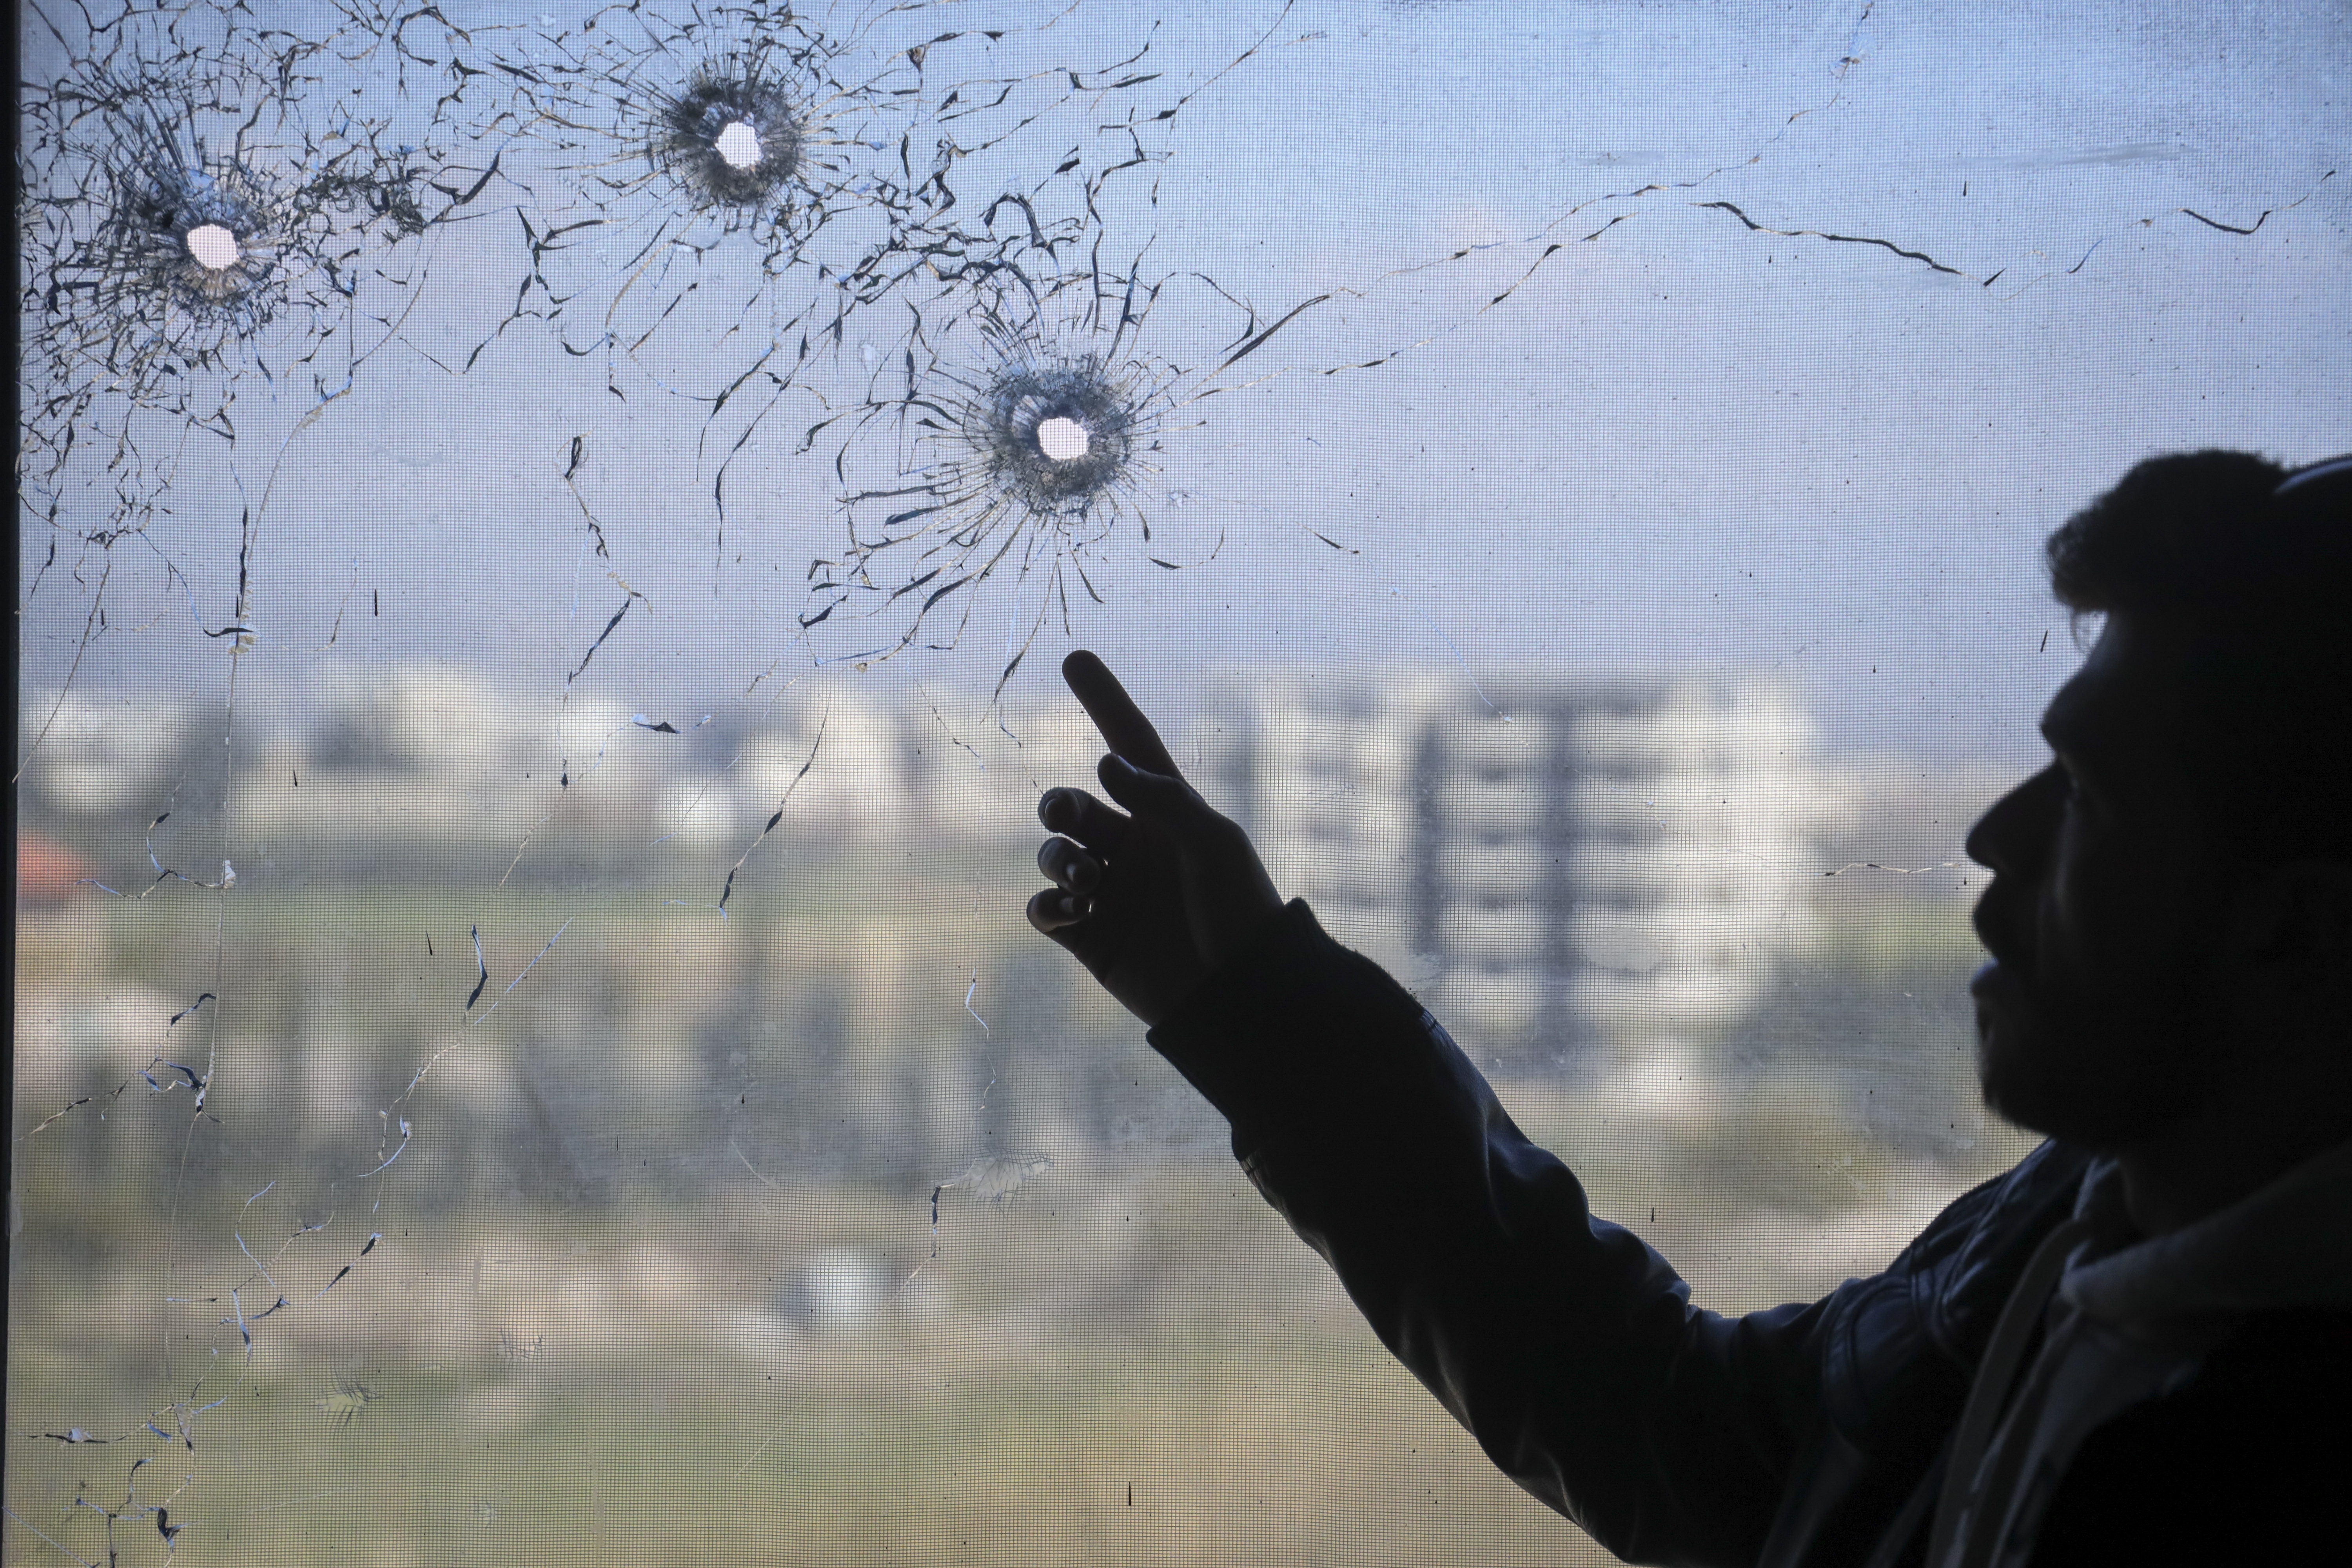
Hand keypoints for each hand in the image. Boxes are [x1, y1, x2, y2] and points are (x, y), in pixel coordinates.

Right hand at [1027, 650, 1283, 1025]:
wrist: (1239, 995)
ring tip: (1087, 882)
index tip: (1075, 658)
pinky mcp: (1089, 938)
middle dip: (1061, 806)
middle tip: (1070, 817)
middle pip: (1073, 806)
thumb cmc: (1239, 913)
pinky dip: (1046, 905)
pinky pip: (1043, 911)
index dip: (1105, 701)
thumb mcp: (1211, 844)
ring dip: (1057, 859)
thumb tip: (1104, 763)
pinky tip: (1073, 912)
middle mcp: (1134, 848)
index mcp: (1168, 815)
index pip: (1129, 745)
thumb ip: (1159, 799)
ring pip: (1052, 855)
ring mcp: (1109, 892)